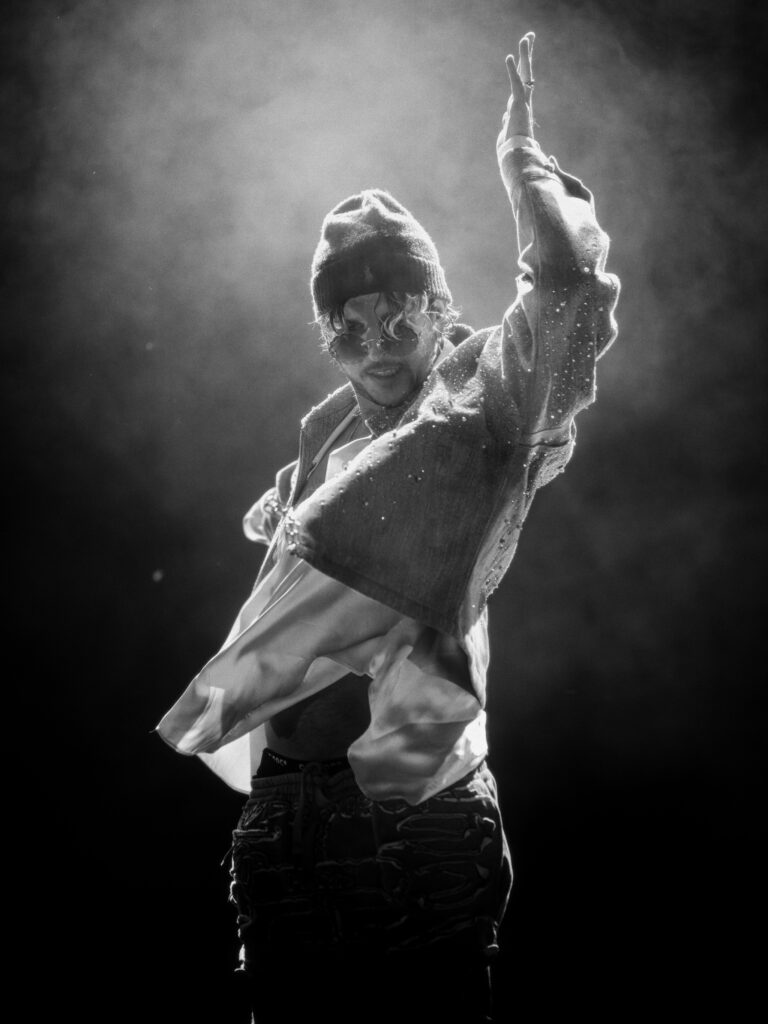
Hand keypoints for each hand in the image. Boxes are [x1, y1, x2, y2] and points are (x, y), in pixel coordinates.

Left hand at [497, 32, 535, 149]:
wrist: (516, 156)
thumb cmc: (512, 149)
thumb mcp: (508, 132)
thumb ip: (507, 123)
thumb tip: (506, 119)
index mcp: (521, 106)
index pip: (522, 83)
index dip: (521, 68)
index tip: (518, 57)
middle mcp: (524, 101)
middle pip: (526, 72)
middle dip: (527, 54)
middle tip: (529, 36)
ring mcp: (522, 102)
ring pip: (525, 74)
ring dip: (525, 55)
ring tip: (526, 38)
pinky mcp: (519, 105)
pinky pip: (515, 84)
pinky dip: (512, 71)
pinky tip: (510, 57)